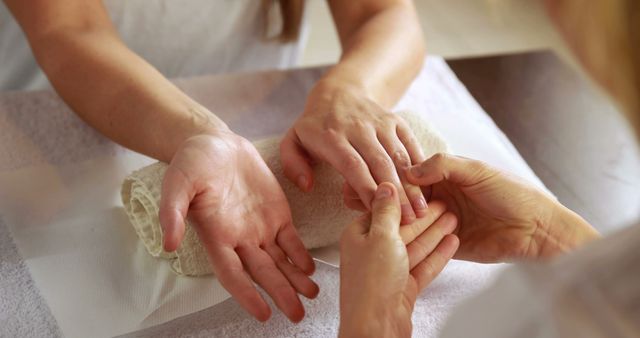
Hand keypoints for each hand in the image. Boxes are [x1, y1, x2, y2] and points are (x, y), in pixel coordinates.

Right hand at [158, 134, 317, 321]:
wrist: (214, 142)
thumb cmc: (192, 163)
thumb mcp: (177, 182)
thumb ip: (172, 212)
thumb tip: (167, 243)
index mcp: (217, 236)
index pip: (233, 274)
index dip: (247, 294)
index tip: (263, 313)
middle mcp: (240, 238)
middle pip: (263, 273)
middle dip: (280, 294)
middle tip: (297, 315)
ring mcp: (260, 227)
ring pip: (280, 261)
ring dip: (295, 279)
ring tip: (312, 295)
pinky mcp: (276, 213)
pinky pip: (290, 239)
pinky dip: (300, 255)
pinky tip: (310, 269)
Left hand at [280, 81, 426, 224]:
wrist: (339, 92)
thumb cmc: (315, 127)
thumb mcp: (292, 142)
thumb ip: (293, 164)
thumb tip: (307, 185)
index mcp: (331, 137)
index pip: (352, 165)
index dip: (366, 189)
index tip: (378, 212)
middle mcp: (358, 128)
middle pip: (380, 163)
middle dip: (395, 193)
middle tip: (407, 220)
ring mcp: (380, 123)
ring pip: (398, 155)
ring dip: (412, 184)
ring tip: (421, 210)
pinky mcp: (395, 121)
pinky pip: (410, 143)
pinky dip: (420, 166)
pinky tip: (427, 188)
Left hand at [339, 183, 458, 336]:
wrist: (376, 327)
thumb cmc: (371, 284)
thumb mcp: (380, 236)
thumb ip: (387, 210)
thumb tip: (386, 186)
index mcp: (358, 235)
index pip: (385, 211)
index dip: (405, 201)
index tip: (424, 191)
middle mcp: (371, 252)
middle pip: (403, 228)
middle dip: (425, 217)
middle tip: (445, 204)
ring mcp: (388, 271)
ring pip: (415, 246)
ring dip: (434, 233)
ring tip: (453, 219)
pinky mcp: (402, 287)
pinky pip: (422, 266)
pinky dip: (437, 254)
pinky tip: (452, 242)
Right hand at [406, 153, 599, 261]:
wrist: (538, 230)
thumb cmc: (513, 194)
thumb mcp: (477, 171)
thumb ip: (442, 165)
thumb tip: (408, 171)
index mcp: (446, 177)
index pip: (412, 176)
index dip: (399, 179)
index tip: (388, 183)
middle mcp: (441, 199)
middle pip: (407, 199)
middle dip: (397, 202)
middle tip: (389, 205)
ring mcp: (442, 223)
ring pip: (412, 223)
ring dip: (403, 222)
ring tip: (393, 221)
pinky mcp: (448, 246)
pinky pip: (425, 245)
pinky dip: (414, 242)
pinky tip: (405, 239)